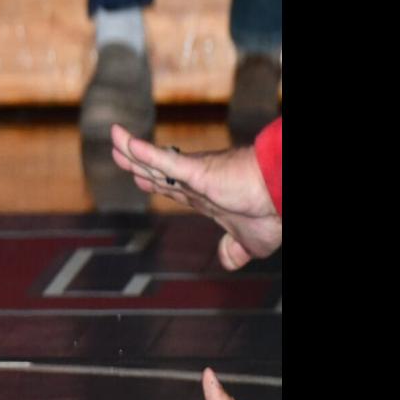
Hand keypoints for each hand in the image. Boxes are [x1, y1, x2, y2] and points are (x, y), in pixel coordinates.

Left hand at [110, 125, 280, 269]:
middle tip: (117, 151)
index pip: (173, 186)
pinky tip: (129, 145)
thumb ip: (235, 250)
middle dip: (135, 162)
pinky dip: (146, 153)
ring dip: (132, 150)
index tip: (138, 177)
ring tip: (115, 137)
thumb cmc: (273, 211)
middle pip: (157, 170)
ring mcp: (194, 175)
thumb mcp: (251, 242)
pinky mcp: (198, 170)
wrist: (284, 195)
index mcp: (207, 197)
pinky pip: (166, 160)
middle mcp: (196, 183)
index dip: (153, 180)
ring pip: (154, 161)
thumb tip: (227, 261)